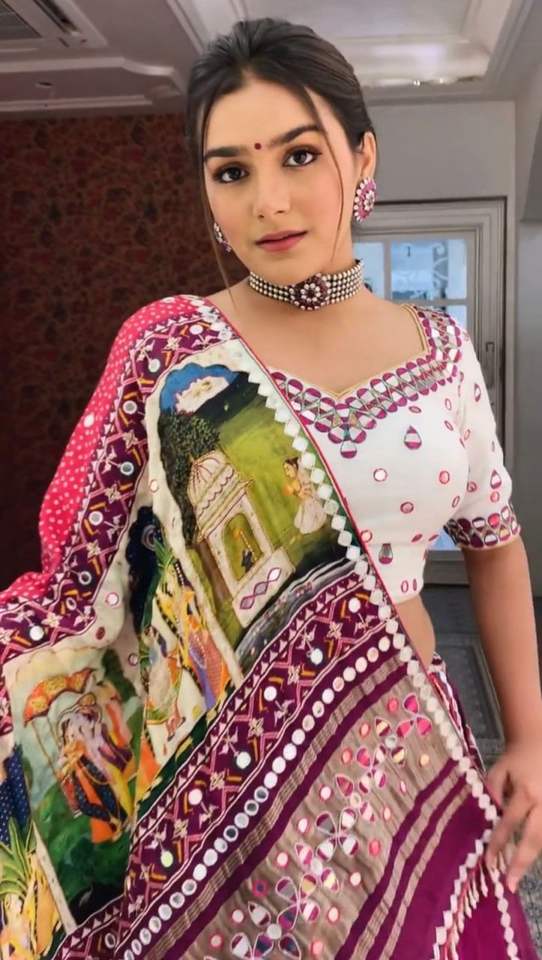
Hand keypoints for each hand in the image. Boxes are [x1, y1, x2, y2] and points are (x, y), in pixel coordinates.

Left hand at [484, 737, 541, 891]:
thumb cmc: (518, 757)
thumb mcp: (500, 768)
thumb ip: (492, 789)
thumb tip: (488, 813)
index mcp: (526, 791)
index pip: (509, 823)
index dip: (498, 843)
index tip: (489, 862)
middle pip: (534, 839)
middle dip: (521, 863)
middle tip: (510, 884)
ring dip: (533, 858)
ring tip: (519, 876)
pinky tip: (532, 857)